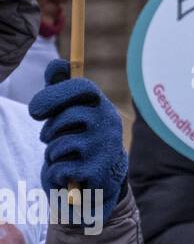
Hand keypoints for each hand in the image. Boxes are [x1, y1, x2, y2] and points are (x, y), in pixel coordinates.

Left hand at [27, 58, 127, 220]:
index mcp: (101, 106)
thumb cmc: (80, 140)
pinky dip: (55, 172)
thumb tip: (57, 63)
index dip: (54, 94)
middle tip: (48, 136)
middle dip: (50, 129)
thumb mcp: (71, 113)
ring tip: (64, 156)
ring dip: (52, 152)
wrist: (100, 179)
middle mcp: (109, 123)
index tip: (34, 110)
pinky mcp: (95, 171)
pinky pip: (58, 167)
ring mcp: (104, 147)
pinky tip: (68, 173)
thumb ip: (60, 90)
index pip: (82, 86)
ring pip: (59, 144)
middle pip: (67, 116)